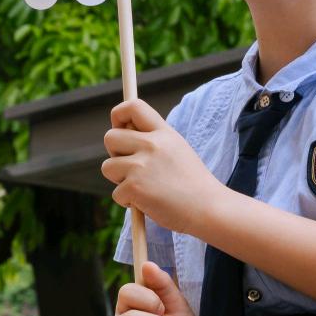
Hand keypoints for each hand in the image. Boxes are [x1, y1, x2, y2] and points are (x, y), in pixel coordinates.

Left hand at [102, 98, 226, 234]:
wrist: (208, 209)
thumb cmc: (193, 185)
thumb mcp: (178, 150)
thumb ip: (154, 141)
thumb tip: (123, 136)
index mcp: (164, 133)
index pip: (133, 107)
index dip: (119, 116)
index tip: (121, 130)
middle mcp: (152, 144)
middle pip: (110, 137)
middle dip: (114, 154)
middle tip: (131, 168)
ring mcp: (142, 165)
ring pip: (107, 167)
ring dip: (119, 181)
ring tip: (143, 188)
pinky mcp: (134, 187)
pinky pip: (116, 193)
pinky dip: (128, 202)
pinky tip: (150, 203)